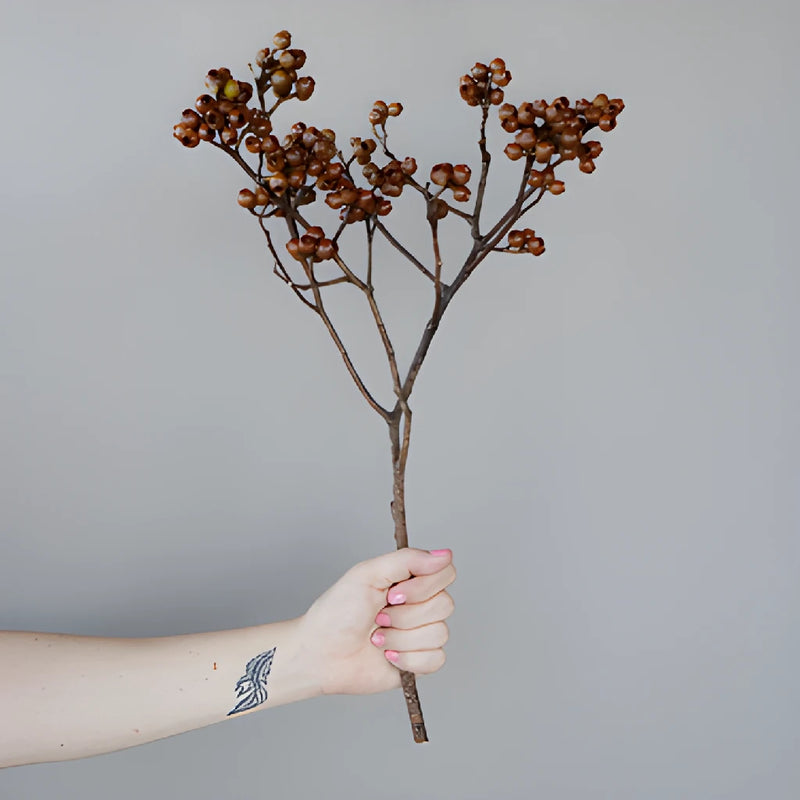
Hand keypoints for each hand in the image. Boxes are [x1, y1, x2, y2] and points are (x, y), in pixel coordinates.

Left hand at [298, 548, 455, 695]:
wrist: (320, 654)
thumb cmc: (337, 612)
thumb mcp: (367, 574)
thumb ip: (408, 560)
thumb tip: (445, 555)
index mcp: (409, 580)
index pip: (445, 573)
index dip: (424, 585)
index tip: (394, 592)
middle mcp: (419, 605)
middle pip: (445, 604)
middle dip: (405, 614)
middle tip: (379, 616)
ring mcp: (421, 634)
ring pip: (439, 633)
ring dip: (401, 638)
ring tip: (376, 638)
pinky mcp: (420, 662)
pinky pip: (435, 659)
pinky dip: (407, 659)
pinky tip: (387, 655)